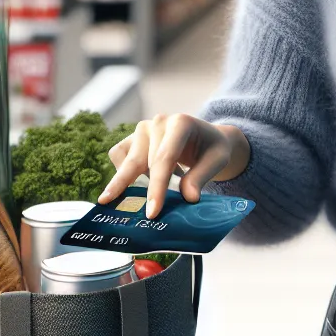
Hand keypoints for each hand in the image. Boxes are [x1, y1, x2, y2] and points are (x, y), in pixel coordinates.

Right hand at [99, 113, 250, 217]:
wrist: (207, 137)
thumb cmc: (211, 149)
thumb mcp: (216, 161)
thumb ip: (201, 177)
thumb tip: (189, 198)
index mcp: (180, 123)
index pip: (165, 158)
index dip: (157, 187)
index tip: (152, 212)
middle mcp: (158, 122)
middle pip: (140, 159)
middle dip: (133, 188)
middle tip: (125, 212)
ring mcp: (143, 129)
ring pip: (124, 157)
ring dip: (124, 180)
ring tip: (130, 202)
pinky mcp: (133, 137)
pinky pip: (118, 154)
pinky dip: (122, 172)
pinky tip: (137, 185)